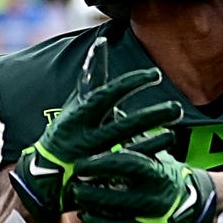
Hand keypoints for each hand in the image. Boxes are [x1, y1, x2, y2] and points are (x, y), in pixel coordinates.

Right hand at [10, 66, 180, 218]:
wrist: (46, 176)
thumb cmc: (66, 131)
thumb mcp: (75, 104)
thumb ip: (91, 76)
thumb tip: (102, 42)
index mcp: (76, 117)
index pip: (106, 96)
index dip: (131, 84)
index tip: (155, 75)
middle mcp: (84, 139)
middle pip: (123, 127)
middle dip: (151, 117)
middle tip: (176, 107)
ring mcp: (93, 162)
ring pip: (129, 150)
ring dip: (155, 138)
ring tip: (175, 126)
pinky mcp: (102, 179)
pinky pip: (130, 168)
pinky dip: (149, 155)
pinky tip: (167, 144)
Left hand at [71, 150, 216, 222]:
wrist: (197, 205)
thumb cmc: (170, 177)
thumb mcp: (157, 156)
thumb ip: (133, 141)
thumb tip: (112, 114)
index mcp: (159, 174)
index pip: (127, 165)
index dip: (101, 164)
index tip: (81, 163)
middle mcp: (158, 200)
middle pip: (116, 198)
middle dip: (91, 193)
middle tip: (75, 187)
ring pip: (116, 222)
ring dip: (94, 214)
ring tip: (82, 205)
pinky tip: (93, 221)